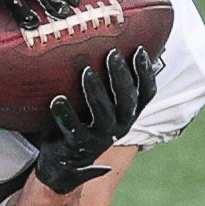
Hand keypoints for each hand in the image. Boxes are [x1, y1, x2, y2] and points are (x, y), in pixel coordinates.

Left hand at [34, 46, 158, 194]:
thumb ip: (107, 84)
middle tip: (111, 53)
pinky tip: (57, 99)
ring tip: (86, 71)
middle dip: (120, 76)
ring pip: (104, 114)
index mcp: (128, 114)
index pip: (146, 93)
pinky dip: (66, 114)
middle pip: (126, 100)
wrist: (64, 163)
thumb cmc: (83, 121)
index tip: (139, 49)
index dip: (146, 73)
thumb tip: (109, 43)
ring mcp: (99, 138)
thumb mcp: (100, 104)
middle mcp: (119, 126)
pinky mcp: (77, 145)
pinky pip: (73, 129)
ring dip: (96, 91)